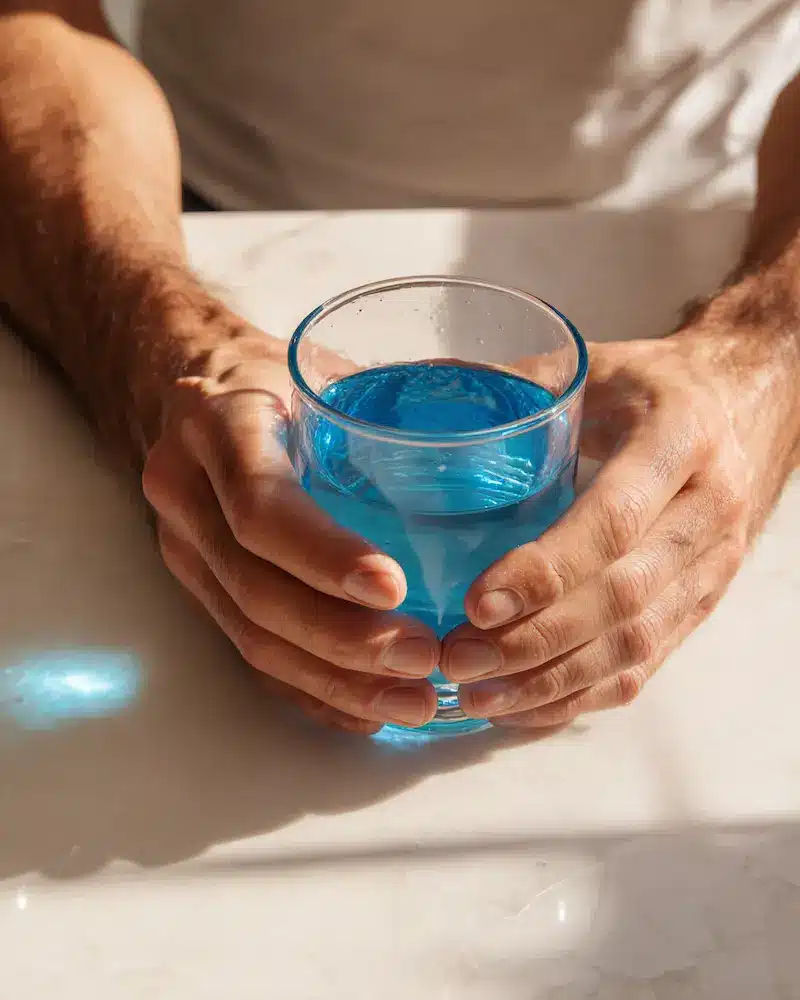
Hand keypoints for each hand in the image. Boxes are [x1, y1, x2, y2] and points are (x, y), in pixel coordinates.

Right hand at [142, 329, 437, 733]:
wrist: (190, 387)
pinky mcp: (200, 589)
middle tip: (426, 660)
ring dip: (335, 680)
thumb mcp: (324, 365)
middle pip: (256, 590)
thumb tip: (517, 423)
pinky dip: (312, 691)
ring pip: (252, 637)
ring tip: (413, 701)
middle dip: (344, 639)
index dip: (324, 555)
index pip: (260, 504)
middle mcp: (186, 493)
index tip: (397, 587)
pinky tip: (368, 711)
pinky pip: (249, 655)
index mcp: (218, 423)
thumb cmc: (278, 375)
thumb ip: (393, 398)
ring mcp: (185, 549)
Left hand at [441, 316, 799, 728]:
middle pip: (624, 597)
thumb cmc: (644, 386)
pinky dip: (580, 696)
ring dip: (551, 681)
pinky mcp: (702, 604)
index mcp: (680, 437)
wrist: (737, 409)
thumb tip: (409, 405)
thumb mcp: (587, 367)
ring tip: (476, 697)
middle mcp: (709, 508)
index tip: (475, 603)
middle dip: (534, 641)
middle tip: (458, 658)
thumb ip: (512, 388)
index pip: (612, 520)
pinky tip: (522, 707)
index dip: (544, 572)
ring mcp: (714, 566)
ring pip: (635, 645)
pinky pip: (645, 667)